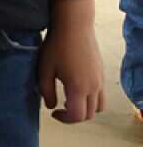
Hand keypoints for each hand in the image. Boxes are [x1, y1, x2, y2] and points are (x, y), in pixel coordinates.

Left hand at [39, 0, 105, 123]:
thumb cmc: (56, 46)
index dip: (64, 119)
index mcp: (79, 88)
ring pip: (99, 106)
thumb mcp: (44, 69)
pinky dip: (90, 99)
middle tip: (60, 108)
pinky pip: (101, 94)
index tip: (53, 113)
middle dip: (75, 116)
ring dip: (85, 109)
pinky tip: (76, 87)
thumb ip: (46, 91)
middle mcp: (94, 87)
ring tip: (70, 99)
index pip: (77, 116)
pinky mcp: (102, 73)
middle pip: (90, 114)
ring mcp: (100, 80)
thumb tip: (51, 106)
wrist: (73, 26)